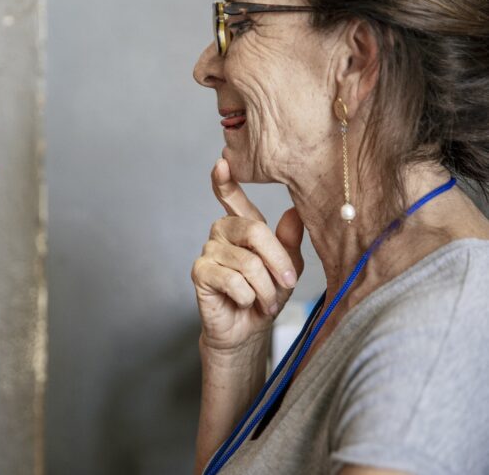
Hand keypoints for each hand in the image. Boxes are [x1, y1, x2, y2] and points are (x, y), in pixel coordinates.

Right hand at [191, 159, 304, 352]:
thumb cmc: (266, 296)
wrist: (247, 331)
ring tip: (266, 302)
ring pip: (247, 263)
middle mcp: (222, 231)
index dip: (224, 180)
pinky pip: (233, 281)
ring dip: (265, 289)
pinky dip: (248, 297)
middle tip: (287, 284)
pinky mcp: (200, 272)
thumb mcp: (287, 268)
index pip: (230, 196)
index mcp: (242, 225)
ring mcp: (209, 250)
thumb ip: (289, 241)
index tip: (222, 162)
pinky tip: (245, 303)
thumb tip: (294, 213)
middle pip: (254, 231)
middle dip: (277, 262)